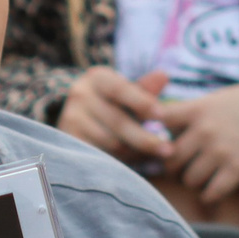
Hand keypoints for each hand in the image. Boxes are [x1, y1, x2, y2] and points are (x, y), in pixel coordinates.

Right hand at [57, 67, 171, 161]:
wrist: (81, 118)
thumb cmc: (114, 103)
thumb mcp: (128, 92)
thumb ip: (145, 89)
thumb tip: (164, 76)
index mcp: (98, 77)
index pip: (121, 89)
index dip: (142, 102)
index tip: (162, 116)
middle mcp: (80, 94)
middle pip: (118, 121)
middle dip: (146, 138)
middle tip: (168, 150)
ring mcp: (71, 118)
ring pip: (111, 143)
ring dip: (135, 152)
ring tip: (151, 155)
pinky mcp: (69, 141)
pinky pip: (100, 156)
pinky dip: (120, 162)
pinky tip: (133, 161)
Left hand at [159, 78, 238, 201]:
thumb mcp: (212, 100)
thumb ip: (187, 115)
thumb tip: (159, 130)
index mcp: (195, 110)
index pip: (159, 124)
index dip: (156, 135)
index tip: (159, 144)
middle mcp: (204, 131)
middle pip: (171, 160)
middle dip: (175, 167)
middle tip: (183, 168)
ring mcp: (221, 151)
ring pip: (189, 179)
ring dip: (194, 181)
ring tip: (201, 178)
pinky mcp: (238, 168)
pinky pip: (211, 193)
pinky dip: (209, 195)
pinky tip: (213, 191)